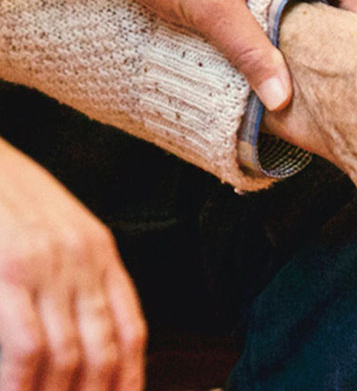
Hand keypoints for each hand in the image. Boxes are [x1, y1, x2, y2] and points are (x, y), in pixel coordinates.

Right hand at [0, 139, 145, 390]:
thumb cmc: (5, 196)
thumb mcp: (54, 230)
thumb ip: (73, 276)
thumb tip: (76, 332)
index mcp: (101, 252)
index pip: (131, 330)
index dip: (131, 378)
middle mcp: (86, 261)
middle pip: (106, 351)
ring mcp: (50, 267)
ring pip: (71, 355)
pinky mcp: (12, 270)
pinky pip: (27, 345)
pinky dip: (24, 383)